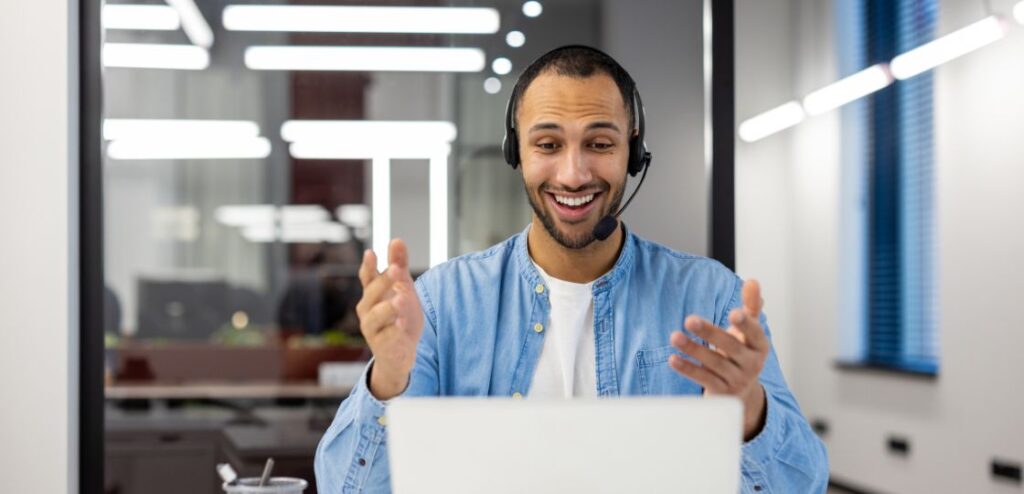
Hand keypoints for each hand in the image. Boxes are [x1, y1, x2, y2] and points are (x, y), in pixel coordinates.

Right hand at [355, 239, 424, 399]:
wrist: (401, 352)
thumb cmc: (399, 316)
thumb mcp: (403, 289)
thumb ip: (399, 266)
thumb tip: (396, 240)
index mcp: (372, 295)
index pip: (367, 278)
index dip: (368, 266)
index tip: (371, 253)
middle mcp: (367, 311)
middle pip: (372, 294)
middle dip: (383, 282)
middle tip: (395, 269)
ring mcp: (373, 329)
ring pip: (375, 317)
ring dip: (387, 307)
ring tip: (400, 300)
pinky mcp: (383, 346)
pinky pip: (386, 338)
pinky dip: (393, 331)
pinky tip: (402, 324)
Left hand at [668, 280, 769, 439]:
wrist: (740, 393)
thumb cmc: (742, 354)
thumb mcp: (748, 332)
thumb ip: (750, 307)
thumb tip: (753, 281)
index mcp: (760, 346)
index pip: (754, 333)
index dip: (745, 324)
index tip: (733, 313)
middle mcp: (752, 364)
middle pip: (730, 347)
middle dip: (710, 332)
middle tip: (689, 319)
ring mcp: (737, 380)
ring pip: (714, 363)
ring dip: (693, 349)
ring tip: (674, 336)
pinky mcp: (721, 393)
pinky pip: (703, 379)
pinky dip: (688, 369)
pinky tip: (673, 359)